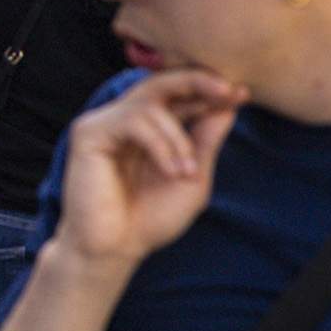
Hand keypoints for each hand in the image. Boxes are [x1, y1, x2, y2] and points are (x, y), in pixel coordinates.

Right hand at [53, 69, 244, 270]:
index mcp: (149, 129)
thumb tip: (229, 104)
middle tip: (227, 91)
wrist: (116, 249)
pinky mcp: (88, 133)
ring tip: (186, 172)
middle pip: (160, 81)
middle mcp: (124, 119)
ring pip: (150, 102)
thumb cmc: (150, 219)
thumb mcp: (192, 177)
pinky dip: (160, 144)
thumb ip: (206, 140)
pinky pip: (133, 121)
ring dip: (179, 137)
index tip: (242, 94)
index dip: (209, 90)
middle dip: (197, 82)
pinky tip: (171, 171)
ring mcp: (104, 123)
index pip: (178, 95)